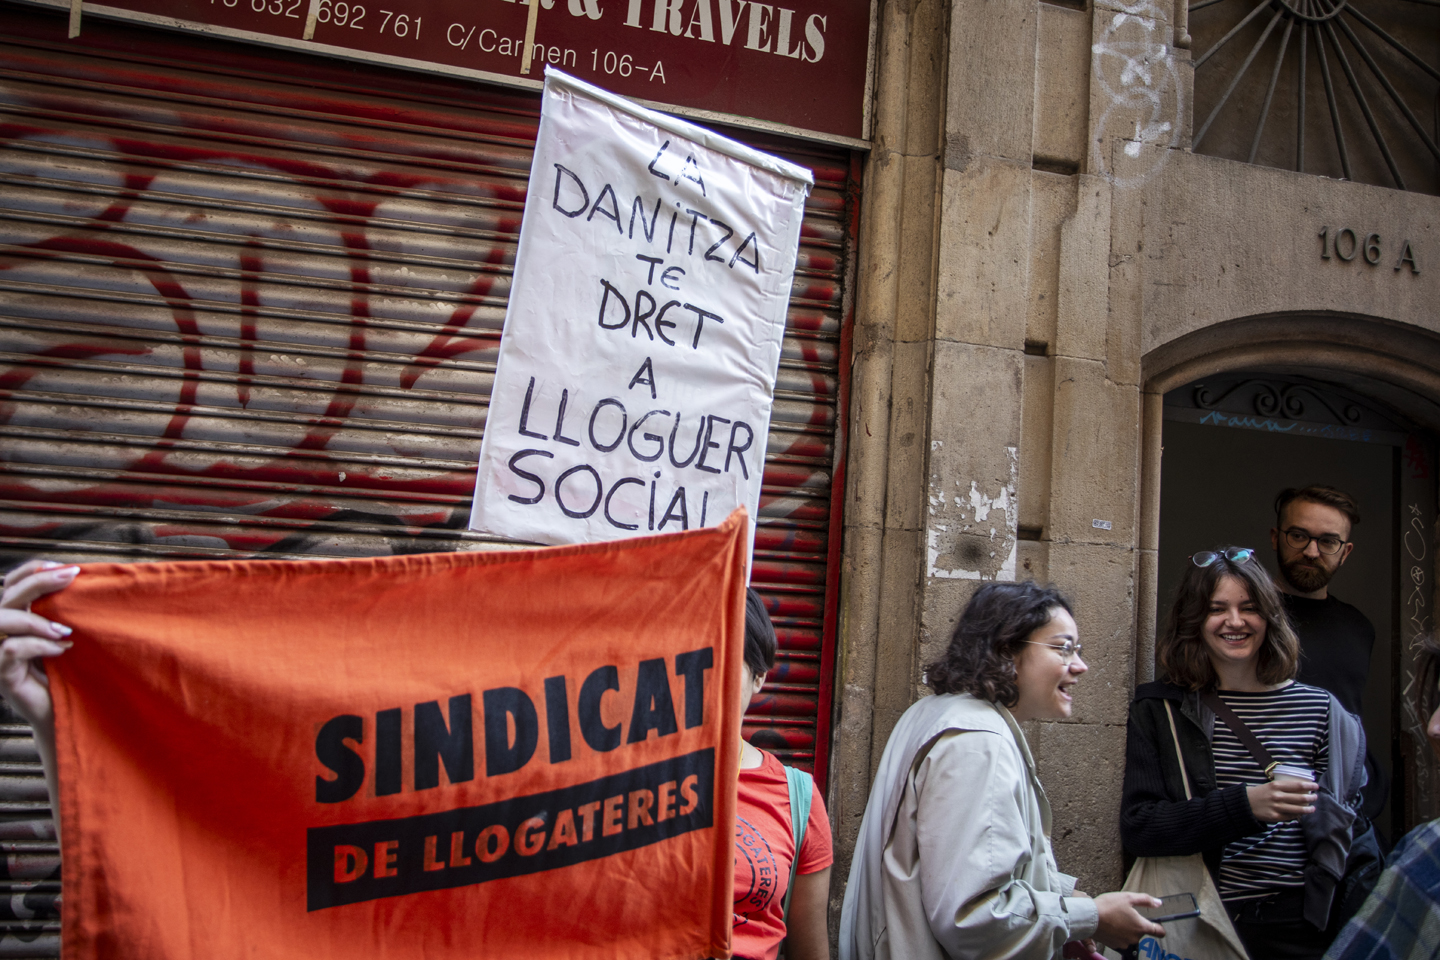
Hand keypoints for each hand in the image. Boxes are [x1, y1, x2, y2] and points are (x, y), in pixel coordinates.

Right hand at [0, 560, 78, 728]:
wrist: (69, 712)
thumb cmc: (71, 671)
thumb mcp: (67, 635)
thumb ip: (65, 611)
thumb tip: (83, 578)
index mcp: (16, 619)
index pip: (11, 584)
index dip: (32, 570)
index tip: (67, 567)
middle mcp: (2, 633)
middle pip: (6, 596)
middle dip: (38, 582)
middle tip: (70, 577)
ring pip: (1, 619)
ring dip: (35, 618)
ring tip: (65, 629)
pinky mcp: (2, 675)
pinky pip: (10, 649)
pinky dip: (37, 645)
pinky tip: (61, 650)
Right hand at [1093, 892, 1165, 949]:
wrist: (1089, 918)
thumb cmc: (1108, 906)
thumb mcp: (1128, 897)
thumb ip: (1145, 900)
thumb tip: (1158, 903)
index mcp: (1141, 926)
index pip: (1159, 932)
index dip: (1159, 927)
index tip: (1157, 924)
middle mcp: (1135, 937)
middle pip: (1141, 931)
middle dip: (1135, 923)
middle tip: (1124, 913)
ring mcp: (1124, 943)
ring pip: (1130, 935)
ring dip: (1126, 928)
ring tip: (1115, 918)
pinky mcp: (1114, 945)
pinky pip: (1120, 939)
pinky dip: (1117, 933)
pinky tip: (1110, 925)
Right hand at [1246, 779, 1316, 822]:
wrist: (1246, 803)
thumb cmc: (1260, 793)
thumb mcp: (1270, 785)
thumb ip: (1283, 787)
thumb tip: (1300, 790)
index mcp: (1276, 785)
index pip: (1297, 785)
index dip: (1309, 786)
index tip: (1316, 786)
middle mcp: (1277, 796)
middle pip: (1300, 798)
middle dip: (1311, 798)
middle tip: (1315, 797)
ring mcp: (1277, 807)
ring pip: (1298, 809)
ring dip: (1308, 809)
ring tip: (1312, 808)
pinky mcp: (1276, 817)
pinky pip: (1291, 817)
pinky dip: (1297, 815)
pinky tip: (1301, 814)